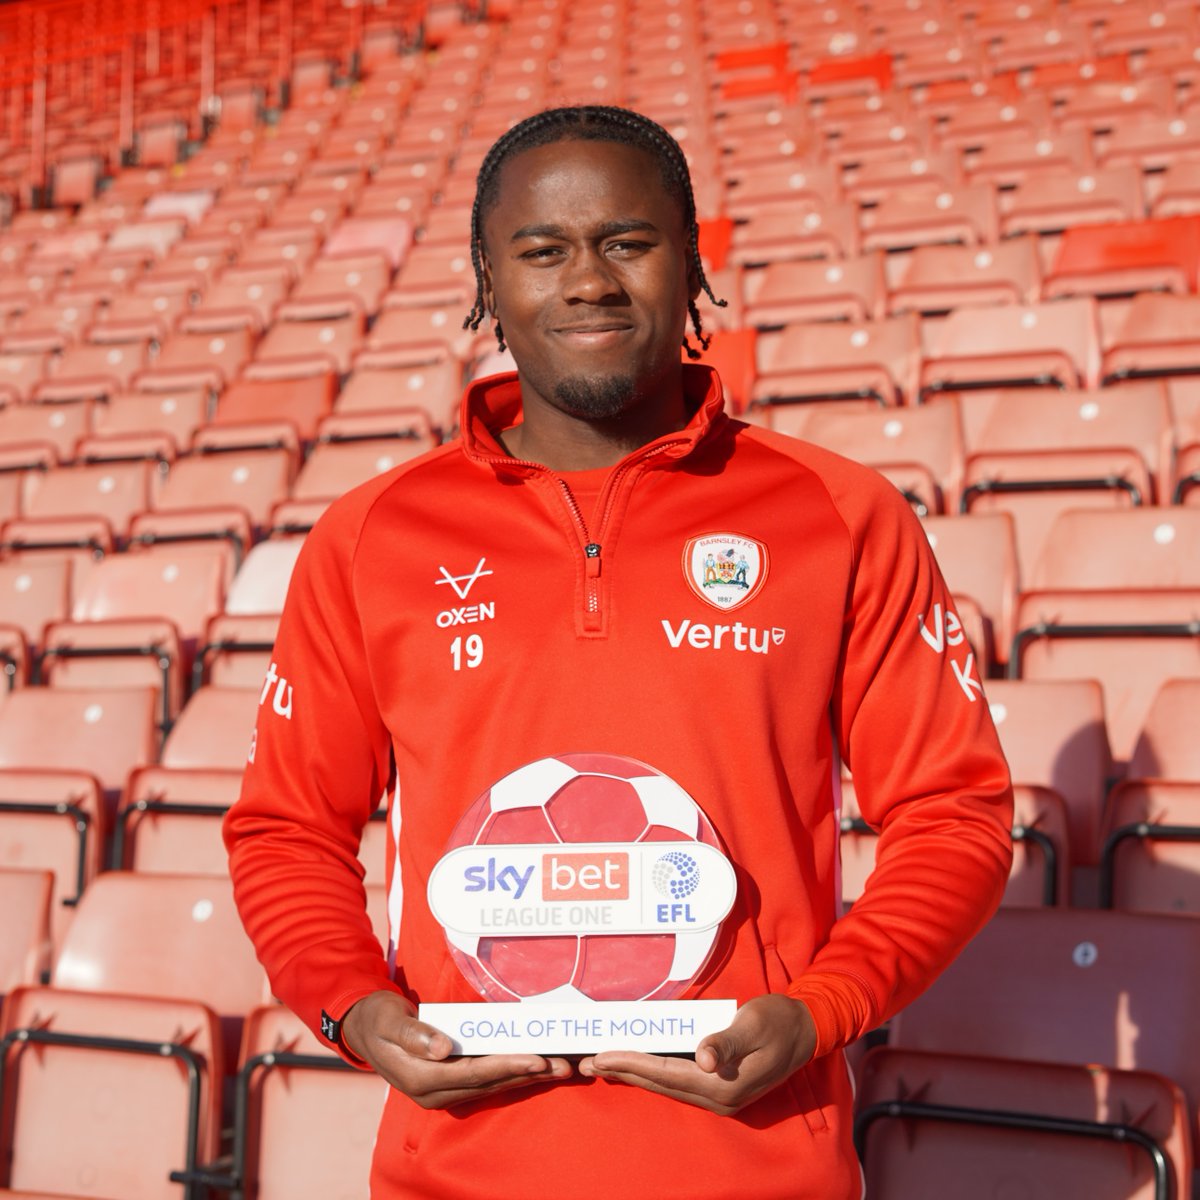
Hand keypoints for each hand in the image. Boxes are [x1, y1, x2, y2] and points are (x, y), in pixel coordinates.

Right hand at [341, 990, 572, 1108]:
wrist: (365, 1028)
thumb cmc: (378, 1018)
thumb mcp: (389, 1020)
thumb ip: (414, 1035)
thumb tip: (444, 1049)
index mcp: (420, 1079)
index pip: (473, 1073)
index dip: (507, 1066)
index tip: (537, 1059)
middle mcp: (435, 1092)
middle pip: (490, 1083)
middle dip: (528, 1075)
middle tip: (564, 1066)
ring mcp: (443, 1090)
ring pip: (492, 1084)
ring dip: (527, 1077)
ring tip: (561, 1068)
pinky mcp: (450, 1083)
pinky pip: (487, 1080)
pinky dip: (512, 1073)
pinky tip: (536, 1068)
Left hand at [577, 994, 815, 1115]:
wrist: (806, 1030)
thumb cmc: (778, 1021)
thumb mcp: (752, 1024)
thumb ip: (725, 1042)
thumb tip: (703, 1059)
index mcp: (724, 1085)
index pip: (666, 1074)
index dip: (631, 1064)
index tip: (601, 1056)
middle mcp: (719, 1098)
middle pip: (661, 1085)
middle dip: (623, 1073)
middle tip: (587, 1064)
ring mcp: (720, 1097)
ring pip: (667, 1086)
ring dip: (635, 1076)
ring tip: (604, 1066)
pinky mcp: (721, 1087)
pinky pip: (678, 1082)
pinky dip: (654, 1074)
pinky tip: (638, 1067)